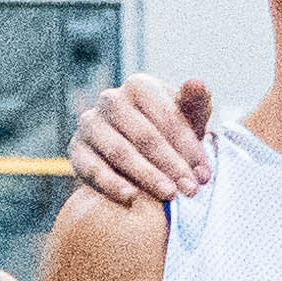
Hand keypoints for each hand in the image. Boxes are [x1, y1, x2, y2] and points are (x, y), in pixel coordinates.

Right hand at [65, 78, 215, 208]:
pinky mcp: (76, 148)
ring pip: (120, 152)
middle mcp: (110, 99)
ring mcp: (90, 123)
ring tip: (169, 195)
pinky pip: (93, 168)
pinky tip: (131, 197)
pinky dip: (111, 184)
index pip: (168, 117)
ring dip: (147, 176)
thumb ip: (195, 103)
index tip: (205, 175)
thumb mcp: (186, 119)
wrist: (133, 154)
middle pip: (145, 135)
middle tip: (191, 190)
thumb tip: (196, 83)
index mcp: (140, 86)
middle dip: (172, 165)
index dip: (189, 147)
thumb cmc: (167, 134)